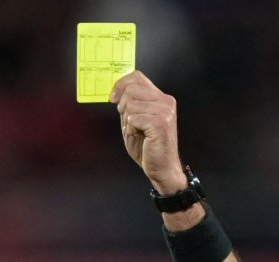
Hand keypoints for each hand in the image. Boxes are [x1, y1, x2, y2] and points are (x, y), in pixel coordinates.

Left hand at [111, 71, 186, 193]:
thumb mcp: (135, 121)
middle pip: (131, 89)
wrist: (162, 168)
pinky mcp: (160, 123)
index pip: (137, 77)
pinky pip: (133, 119)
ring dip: (128, 121)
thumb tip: (115, 92)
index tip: (113, 97)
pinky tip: (141, 137)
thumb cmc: (148, 147)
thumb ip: (129, 105)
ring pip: (130, 104)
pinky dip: (131, 130)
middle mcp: (166, 102)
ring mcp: (165, 111)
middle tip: (130, 123)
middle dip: (123, 107)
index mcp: (161, 98)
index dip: (121, 84)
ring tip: (138, 132)